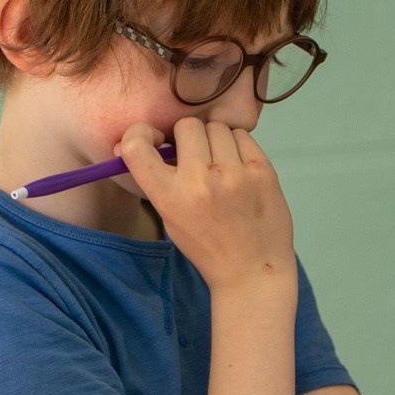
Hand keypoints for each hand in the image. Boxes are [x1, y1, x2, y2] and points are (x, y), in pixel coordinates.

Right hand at [120, 118, 293, 293]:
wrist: (253, 268)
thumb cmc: (207, 244)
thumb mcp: (170, 217)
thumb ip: (155, 179)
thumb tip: (132, 140)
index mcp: (169, 196)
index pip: (136, 146)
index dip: (140, 133)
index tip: (154, 139)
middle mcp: (201, 181)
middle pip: (186, 126)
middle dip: (187, 136)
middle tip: (195, 155)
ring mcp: (235, 174)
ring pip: (216, 126)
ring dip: (214, 139)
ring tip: (220, 162)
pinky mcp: (263, 171)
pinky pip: (243, 135)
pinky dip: (237, 145)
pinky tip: (239, 166)